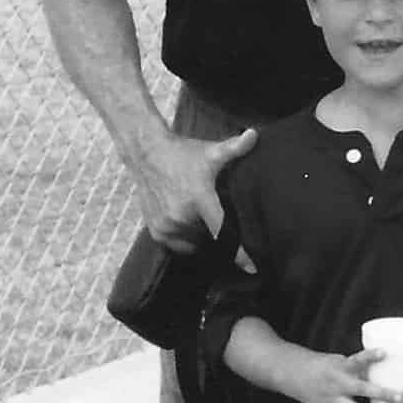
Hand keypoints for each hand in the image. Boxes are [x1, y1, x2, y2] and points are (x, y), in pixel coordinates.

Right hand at [130, 126, 258, 252]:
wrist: (147, 154)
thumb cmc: (184, 154)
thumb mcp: (211, 152)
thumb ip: (235, 148)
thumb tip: (255, 134)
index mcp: (200, 200)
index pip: (223, 231)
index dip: (239, 252)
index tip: (252, 268)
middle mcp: (182, 217)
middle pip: (211, 237)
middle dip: (219, 233)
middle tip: (220, 218)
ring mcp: (167, 226)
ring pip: (195, 243)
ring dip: (201, 235)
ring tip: (203, 217)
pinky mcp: (156, 231)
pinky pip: (178, 245)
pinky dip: (185, 238)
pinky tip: (188, 221)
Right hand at [284, 349, 391, 402]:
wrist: (295, 375)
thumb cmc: (325, 366)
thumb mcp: (341, 361)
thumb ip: (360, 369)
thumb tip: (388, 371)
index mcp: (341, 367)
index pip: (357, 359)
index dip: (371, 356)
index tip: (385, 352)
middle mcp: (337, 384)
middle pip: (361, 389)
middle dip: (382, 394)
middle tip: (400, 398)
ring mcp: (332, 401)